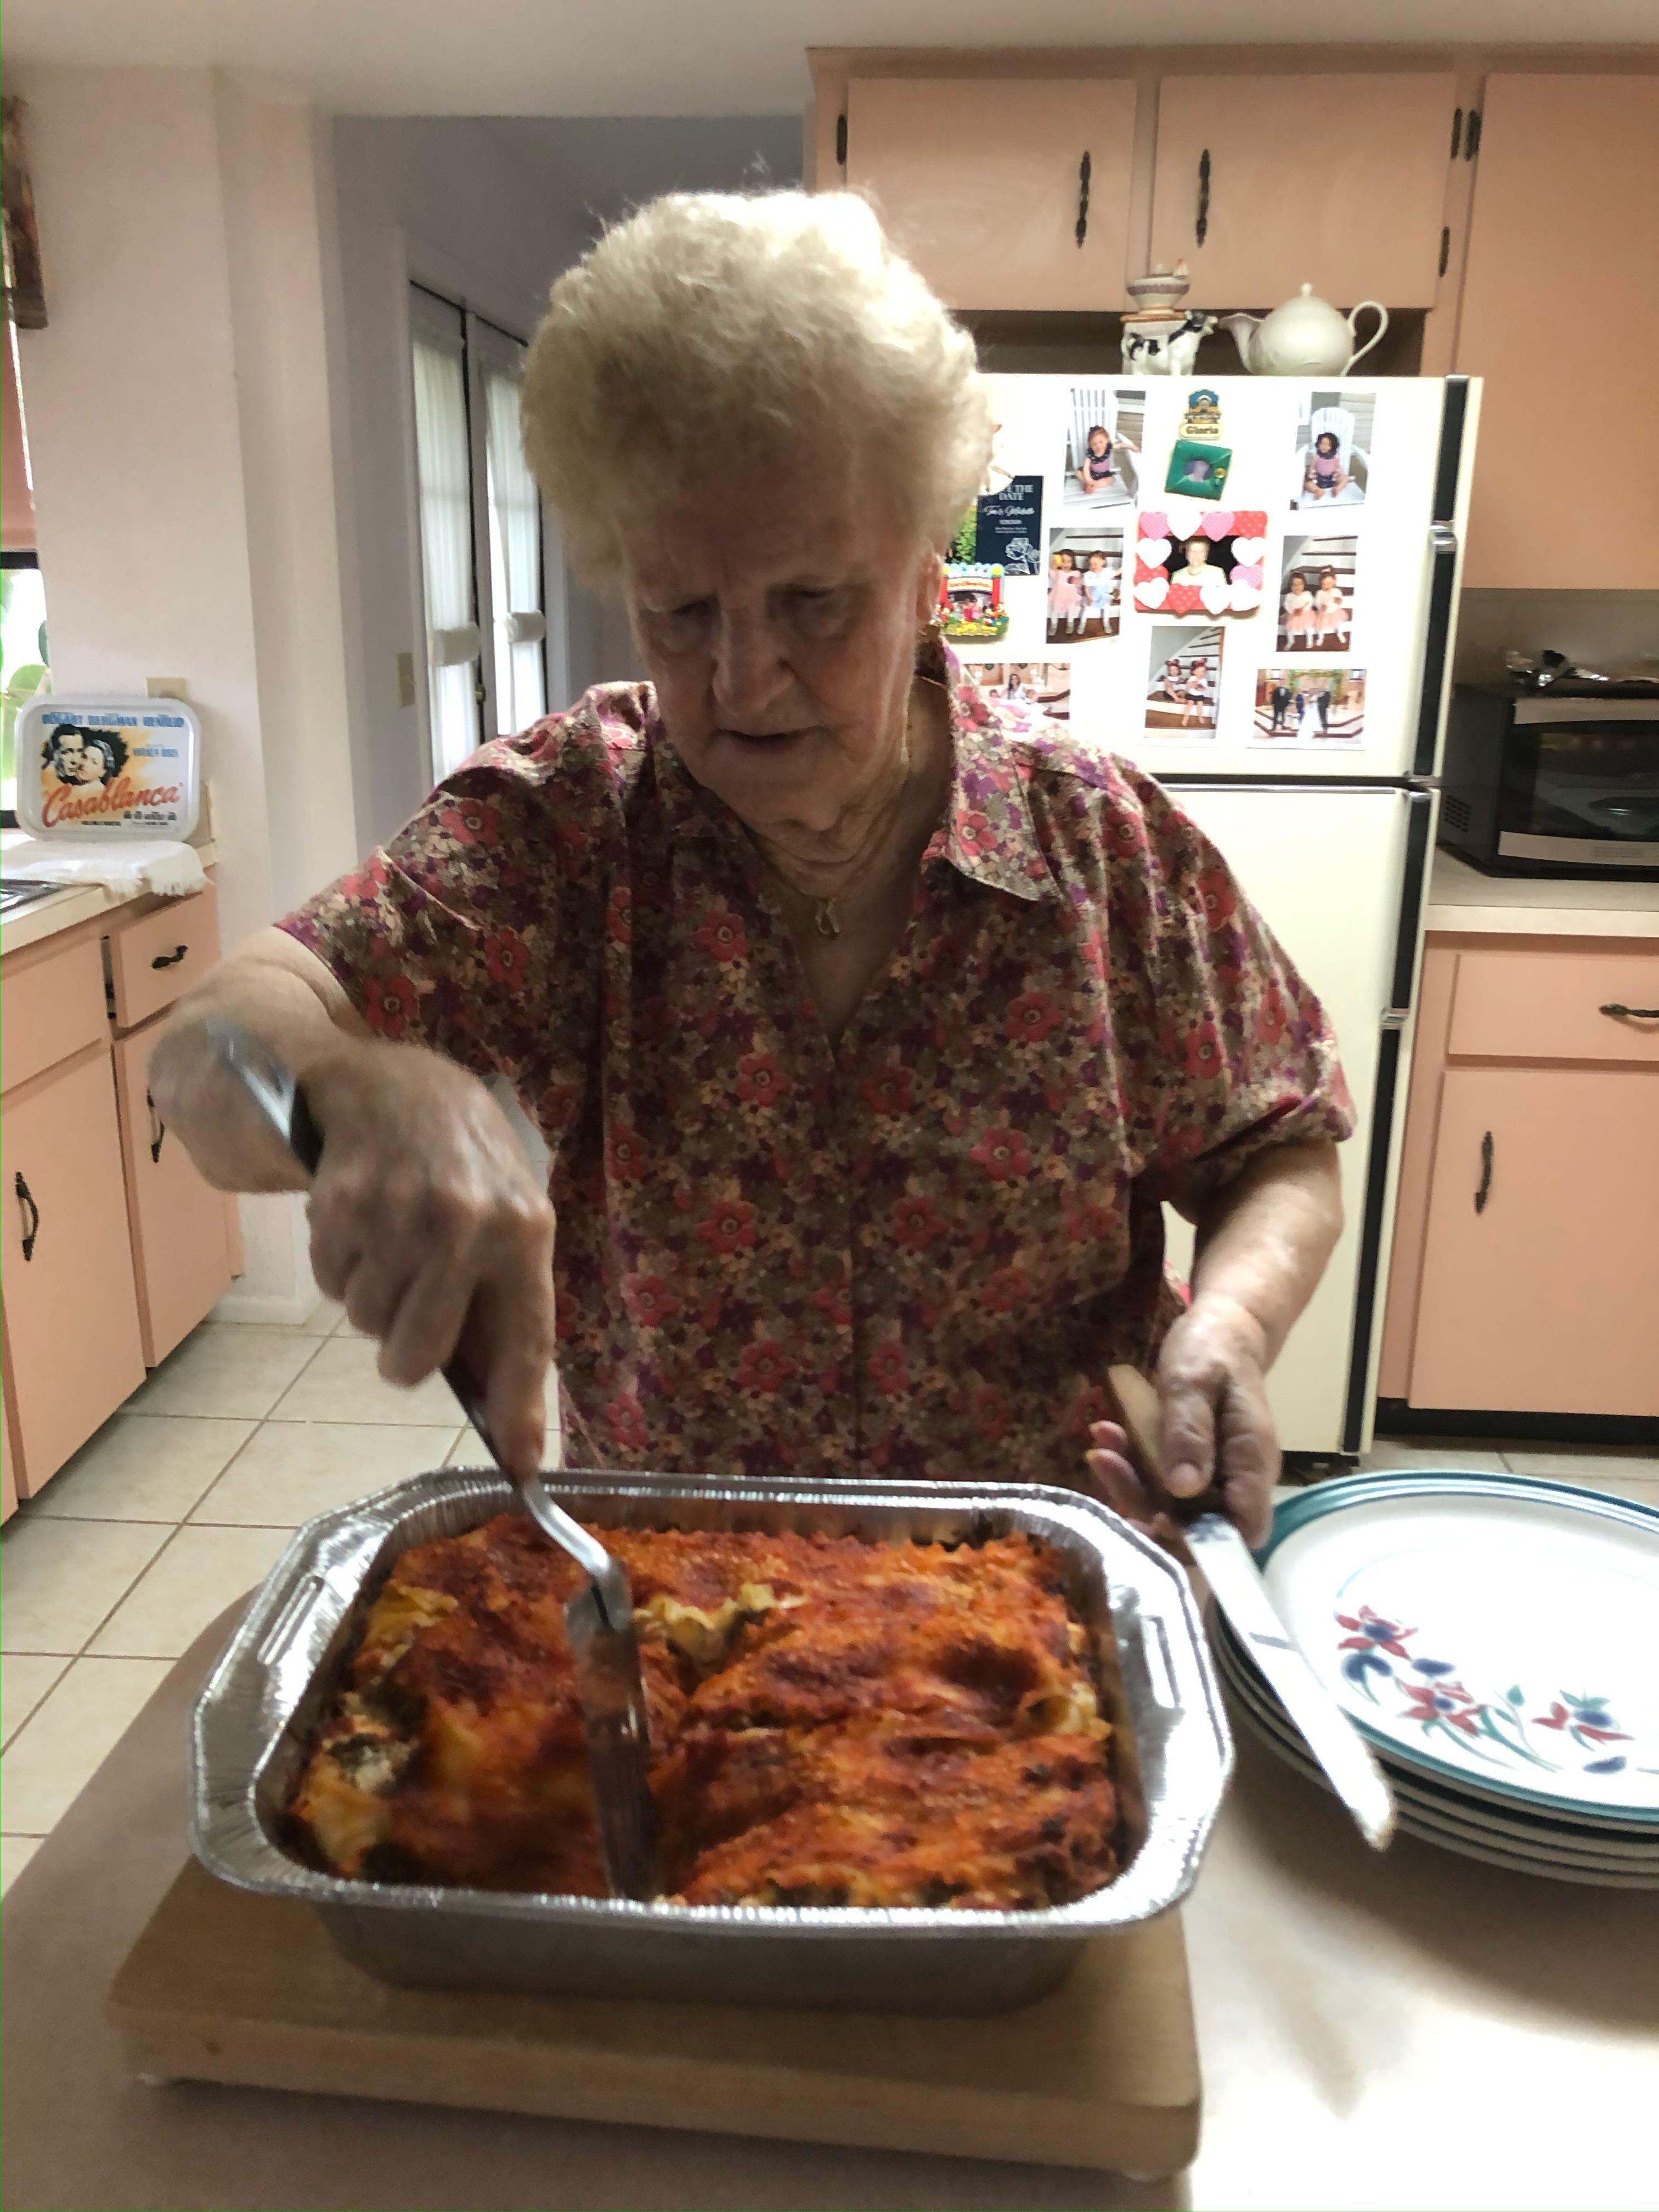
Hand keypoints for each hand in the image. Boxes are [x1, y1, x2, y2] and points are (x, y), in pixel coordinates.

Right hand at [302, 1042, 556, 1477]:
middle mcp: (464, 1224)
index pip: (526, 1340)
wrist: (392, 1085)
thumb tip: (501, 1402)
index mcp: (522, 1230)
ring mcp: (398, 1213)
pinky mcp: (340, 1204)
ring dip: (373, 1302)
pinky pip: (331, 1283)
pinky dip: (340, 1269)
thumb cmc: (464, 1163)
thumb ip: (506, 1300)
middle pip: (418, 1356)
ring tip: (392, 1248)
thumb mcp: (510, 1214)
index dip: (520, 1411)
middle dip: (405, 1356)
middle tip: (410, 1320)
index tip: (522, 1471)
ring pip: (368, 1322)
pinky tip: (362, 1225)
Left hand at [1084, 1296, 1279, 1546]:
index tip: (1156, 1523)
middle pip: (1198, 1529)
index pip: (1241, 1530)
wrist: (1219, 1332)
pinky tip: (1107, 1439)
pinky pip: (1158, 1485)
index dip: (1201, 1543)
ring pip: (1172, 1510)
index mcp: (1252, 1463)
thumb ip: (1191, 1432)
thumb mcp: (1195, 1382)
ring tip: (1101, 1451)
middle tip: (1110, 1478)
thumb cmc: (1212, 1351)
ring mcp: (1212, 1478)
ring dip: (1131, 1487)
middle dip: (1148, 1513)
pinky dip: (1129, 1469)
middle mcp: (1236, 1481)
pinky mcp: (1188, 1470)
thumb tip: (1184, 1489)